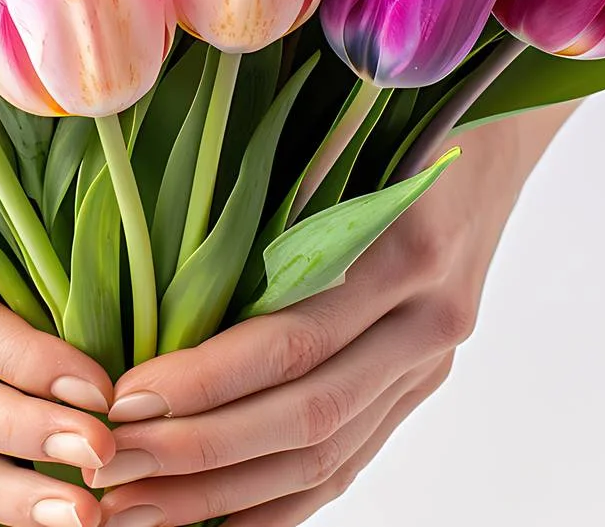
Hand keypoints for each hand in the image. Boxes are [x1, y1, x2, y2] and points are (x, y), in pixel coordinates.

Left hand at [89, 112, 562, 526]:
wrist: (497, 136)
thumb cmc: (396, 117)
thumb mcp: (340, 137)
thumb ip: (269, 200)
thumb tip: (142, 261)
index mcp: (406, 249)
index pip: (294, 340)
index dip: (203, 381)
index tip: (120, 400)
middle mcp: (427, 320)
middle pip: (306, 416)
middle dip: (196, 453)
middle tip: (108, 467)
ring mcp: (428, 364)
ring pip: (323, 457)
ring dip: (222, 495)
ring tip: (135, 507)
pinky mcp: (418, 389)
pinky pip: (348, 466)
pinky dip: (278, 505)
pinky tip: (213, 522)